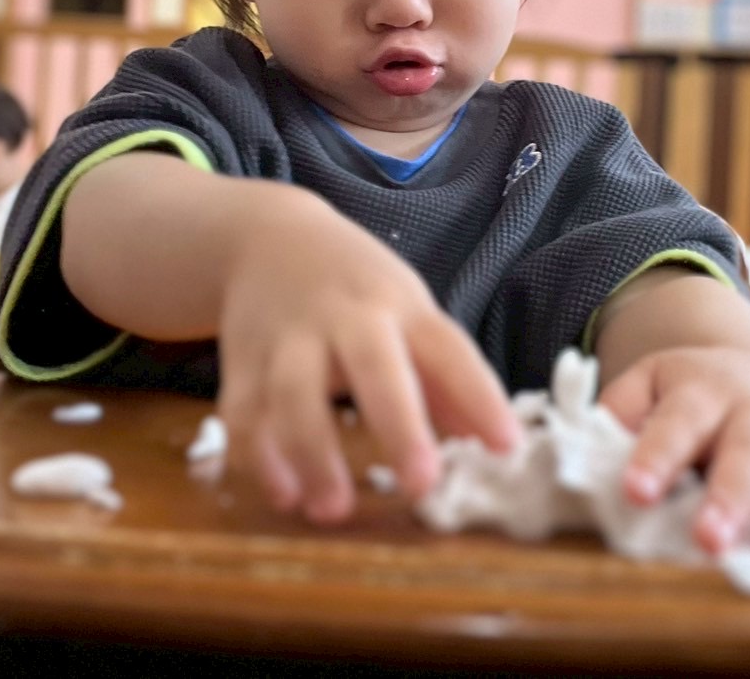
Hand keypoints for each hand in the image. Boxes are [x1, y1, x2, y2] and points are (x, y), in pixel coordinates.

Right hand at [216, 190, 518, 523]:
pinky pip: (243, 409)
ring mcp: (289, 336)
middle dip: (398, 425)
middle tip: (422, 483)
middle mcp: (346, 317)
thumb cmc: (356, 287)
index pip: (449, 350)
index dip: (480, 398)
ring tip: (332, 511)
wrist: (265, 238)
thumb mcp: (408, 313)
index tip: (507, 447)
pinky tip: (283, 495)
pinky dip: (258, 455)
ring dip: (313, 453)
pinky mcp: (242, 359)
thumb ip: (446, 379)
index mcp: (401, 307)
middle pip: (373, 366)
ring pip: (296, 392)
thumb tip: (494, 443)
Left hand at [599, 345, 749, 564]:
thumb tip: (584, 453)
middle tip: (710, 537)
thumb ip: (616, 413)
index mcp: (703, 389)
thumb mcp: (645, 383)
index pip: (677, 421)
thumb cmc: (685, 392)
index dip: (657, 455)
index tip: (635, 491)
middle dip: (730, 495)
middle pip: (746, 450)